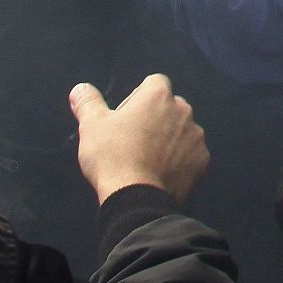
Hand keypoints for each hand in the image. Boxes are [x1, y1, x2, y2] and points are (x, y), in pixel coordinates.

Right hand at [71, 75, 207, 203]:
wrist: (137, 199)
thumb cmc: (113, 157)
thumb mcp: (91, 125)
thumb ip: (88, 102)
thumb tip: (80, 89)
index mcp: (158, 95)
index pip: (153, 83)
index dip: (137, 98)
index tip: (125, 118)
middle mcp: (183, 111)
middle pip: (169, 107)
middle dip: (155, 118)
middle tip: (133, 140)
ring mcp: (196, 137)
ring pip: (181, 131)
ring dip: (168, 139)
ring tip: (147, 159)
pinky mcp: (202, 162)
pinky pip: (190, 154)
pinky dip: (179, 160)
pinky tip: (161, 172)